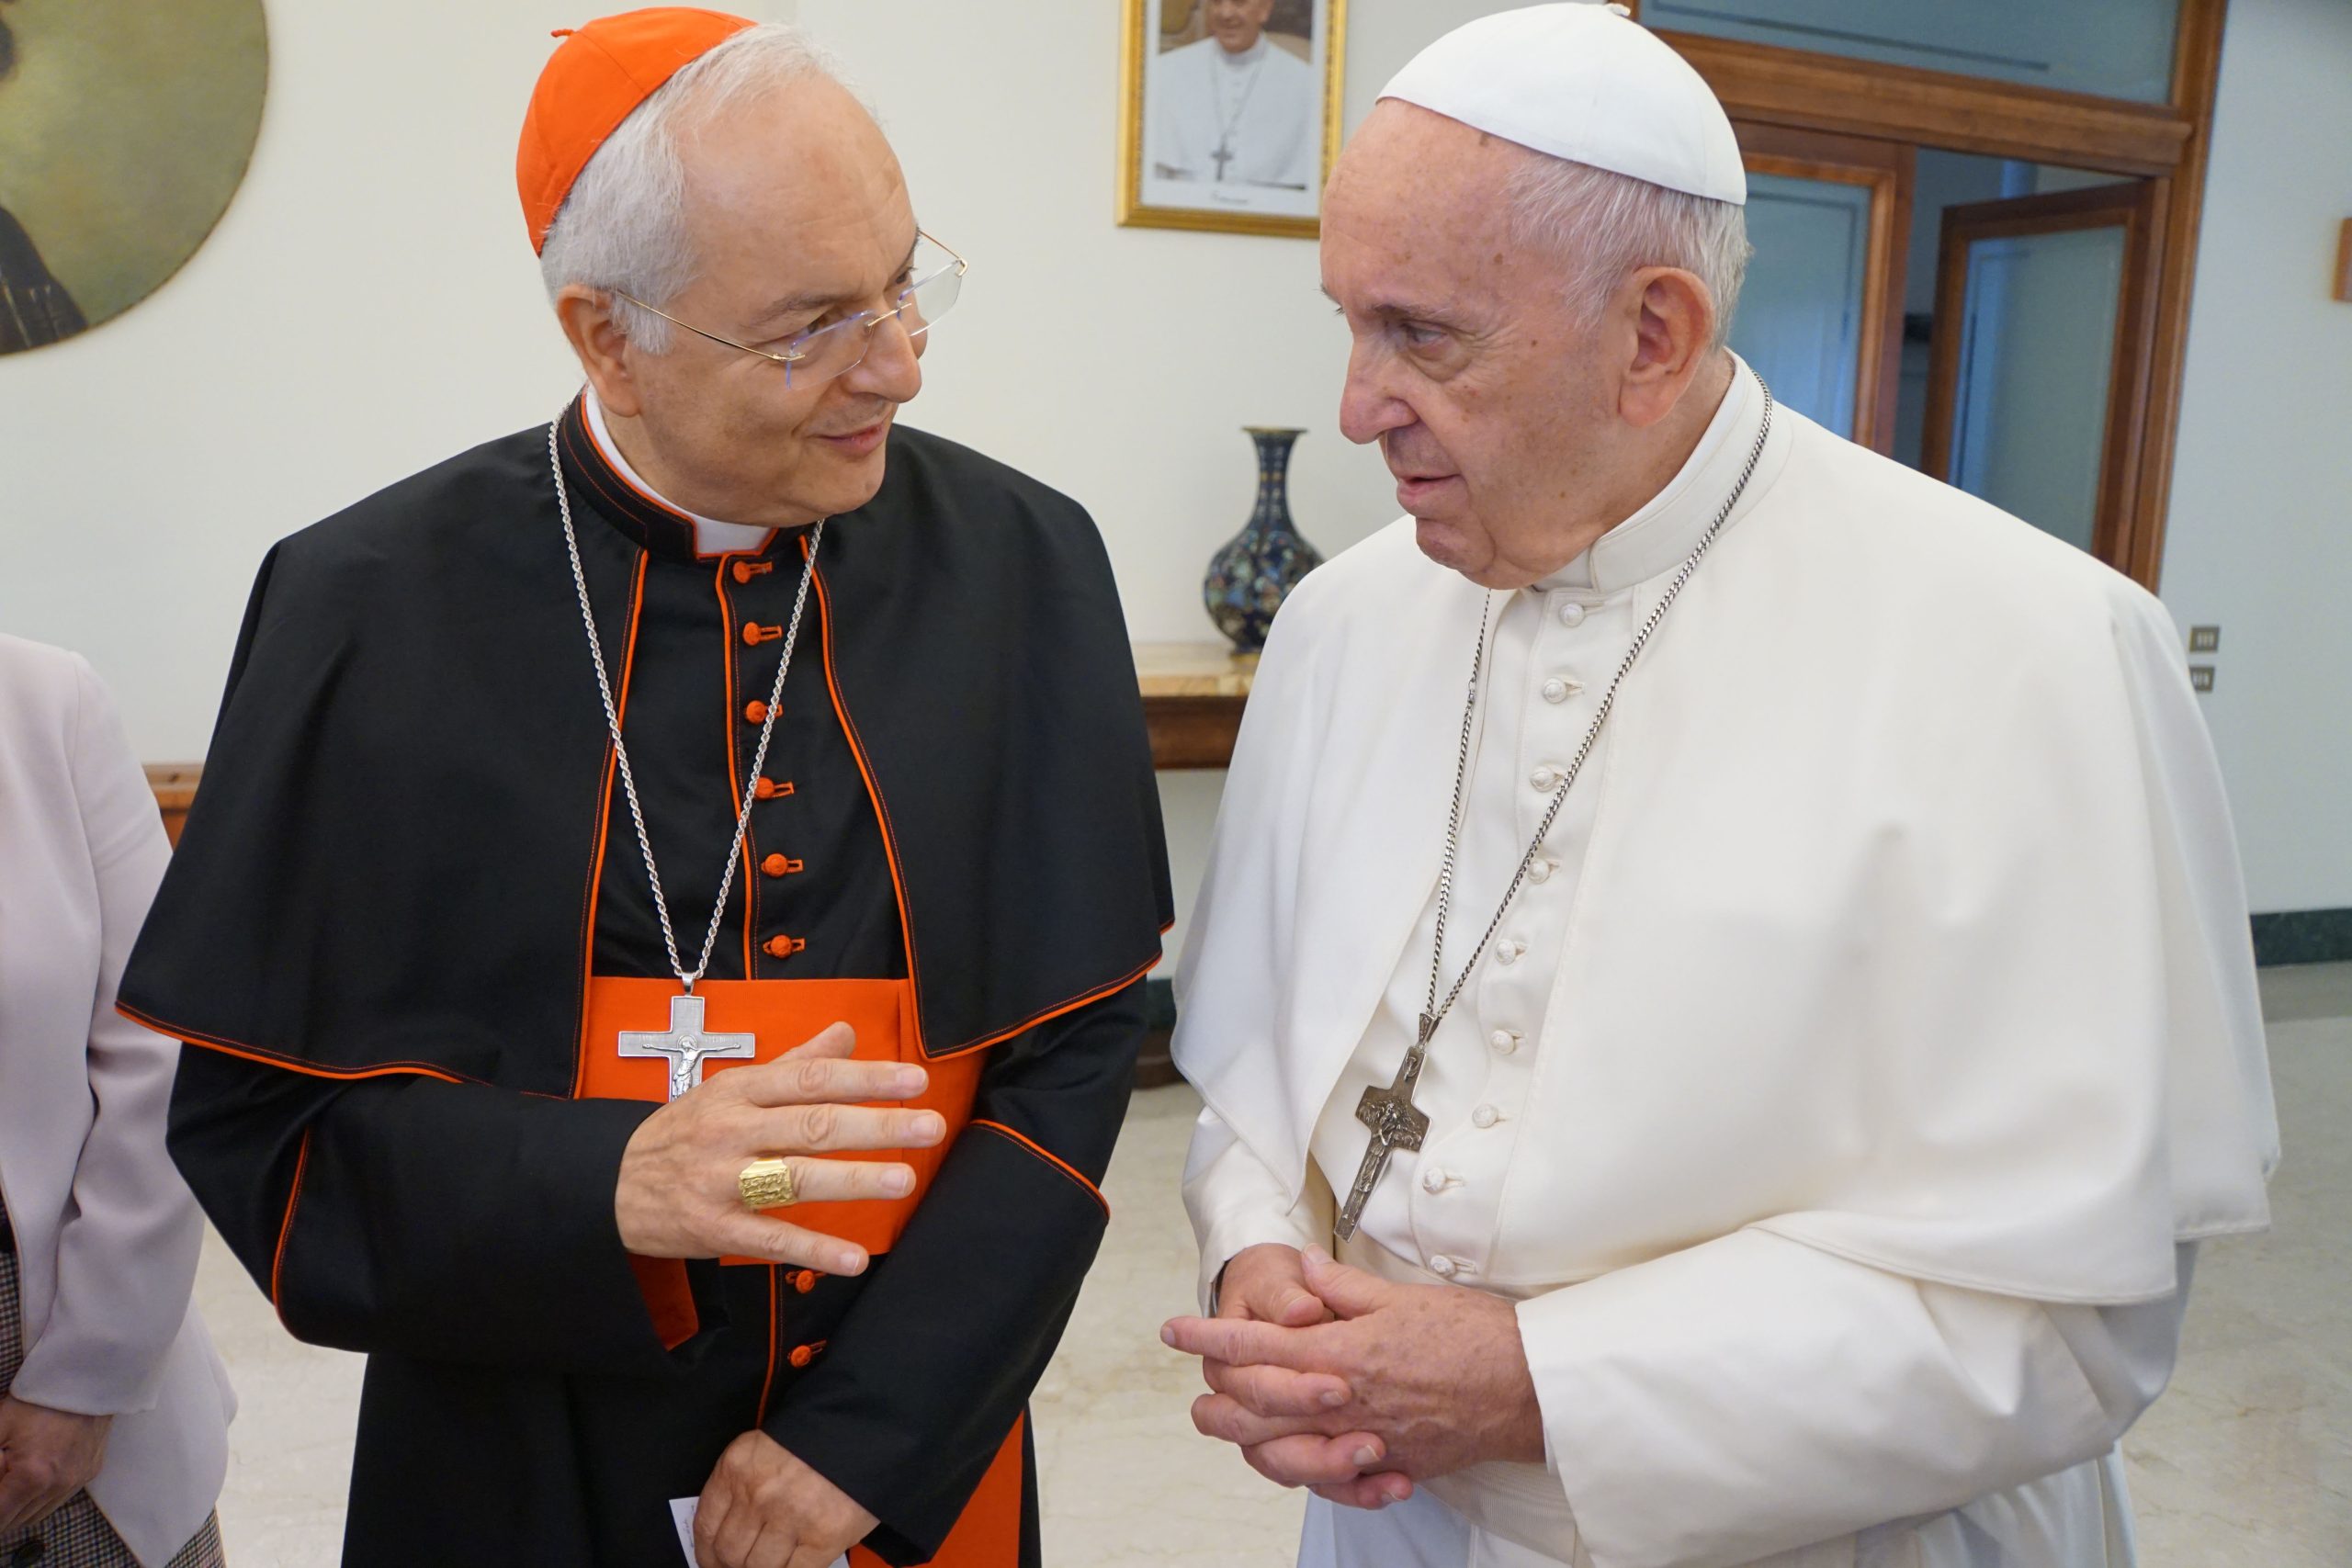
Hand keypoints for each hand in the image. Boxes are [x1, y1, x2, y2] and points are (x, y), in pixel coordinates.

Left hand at [0, 1397, 111, 1532]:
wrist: (89, 1378)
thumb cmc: (40, 1399)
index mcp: (32, 1476)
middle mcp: (57, 1486)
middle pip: (14, 1522)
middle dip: (0, 1509)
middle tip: (0, 1484)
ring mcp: (76, 1482)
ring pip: (35, 1516)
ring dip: (17, 1509)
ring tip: (10, 1484)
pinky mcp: (89, 1473)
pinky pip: (56, 1501)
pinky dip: (39, 1499)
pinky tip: (33, 1477)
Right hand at [616, 1022, 943, 1275]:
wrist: (610, 1184)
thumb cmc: (683, 1131)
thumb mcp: (731, 1087)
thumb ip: (794, 1062)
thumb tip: (846, 1031)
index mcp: (740, 1089)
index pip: (812, 1078)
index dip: (865, 1077)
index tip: (915, 1079)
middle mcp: (732, 1130)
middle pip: (812, 1124)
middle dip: (875, 1125)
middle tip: (928, 1125)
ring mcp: (721, 1180)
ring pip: (795, 1178)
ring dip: (852, 1179)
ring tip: (904, 1179)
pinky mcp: (714, 1228)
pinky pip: (770, 1239)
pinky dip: (814, 1249)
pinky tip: (855, 1257)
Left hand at [695, 1431, 875, 1567]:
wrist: (865, 1426)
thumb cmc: (815, 1438)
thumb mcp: (762, 1450)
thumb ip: (740, 1487)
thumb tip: (725, 1535)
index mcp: (737, 1468)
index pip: (706, 1526)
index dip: (707, 1553)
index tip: (713, 1561)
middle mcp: (758, 1495)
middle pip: (730, 1553)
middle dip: (735, 1565)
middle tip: (746, 1564)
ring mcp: (791, 1518)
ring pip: (759, 1567)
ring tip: (775, 1560)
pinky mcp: (824, 1536)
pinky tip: (795, 1563)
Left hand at [1164, 1247, 1542, 1504]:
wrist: (1528, 1387)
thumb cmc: (1475, 1337)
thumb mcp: (1402, 1296)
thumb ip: (1344, 1289)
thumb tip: (1304, 1267)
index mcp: (1340, 1354)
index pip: (1254, 1348)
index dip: (1208, 1337)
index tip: (1177, 1331)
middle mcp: (1343, 1403)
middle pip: (1253, 1410)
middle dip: (1214, 1396)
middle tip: (1195, 1382)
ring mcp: (1365, 1440)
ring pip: (1281, 1451)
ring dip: (1245, 1438)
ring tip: (1226, 1422)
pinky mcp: (1392, 1464)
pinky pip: (1333, 1481)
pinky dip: (1309, 1473)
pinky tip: (1299, 1459)